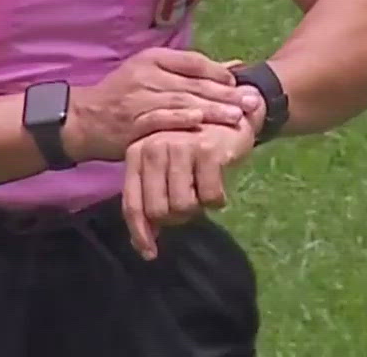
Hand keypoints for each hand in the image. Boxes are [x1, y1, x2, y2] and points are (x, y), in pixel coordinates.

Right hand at [62, 48, 250, 162]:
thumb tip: (235, 65)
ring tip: (235, 117)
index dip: (219, 73)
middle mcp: (147, 74)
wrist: (85, 119)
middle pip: (193, 82)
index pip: (194, 61)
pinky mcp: (131, 122)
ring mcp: (138, 98)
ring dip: (211, 110)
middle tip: (251, 102)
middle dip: (225, 93)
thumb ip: (192, 71)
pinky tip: (199, 123)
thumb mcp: (153, 74)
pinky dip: (180, 120)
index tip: (240, 85)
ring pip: (181, 101)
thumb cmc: (125, 96)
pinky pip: (159, 118)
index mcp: (153, 58)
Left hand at [122, 89, 263, 260]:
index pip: (132, 204)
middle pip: (158, 210)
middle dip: (177, 218)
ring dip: (198, 208)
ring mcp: (179, 147)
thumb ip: (152, 196)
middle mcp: (153, 147)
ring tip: (204, 191)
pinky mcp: (206, 150)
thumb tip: (147, 241)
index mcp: (137, 152)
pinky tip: (219, 186)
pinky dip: (217, 199)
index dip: (140, 234)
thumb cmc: (196, 145)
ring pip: (182, 206)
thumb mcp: (167, 166)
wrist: (234, 112)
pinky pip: (210, 197)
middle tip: (192, 206)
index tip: (150, 254)